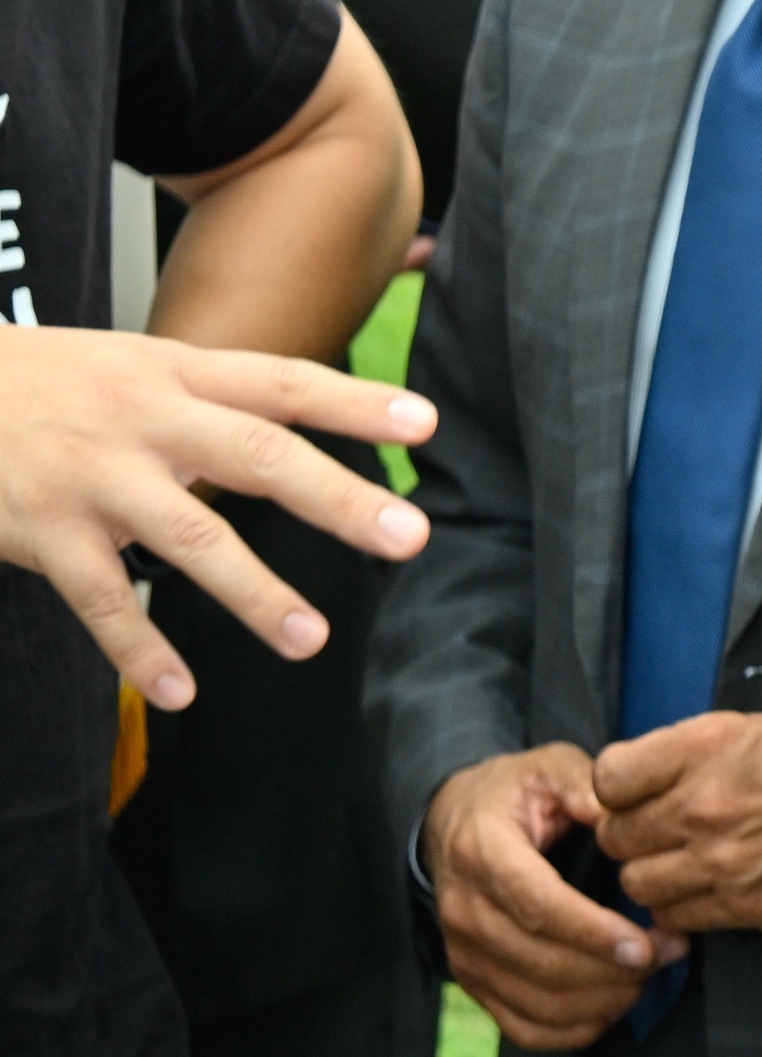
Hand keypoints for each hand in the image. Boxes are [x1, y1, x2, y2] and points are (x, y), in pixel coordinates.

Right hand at [0, 327, 434, 707]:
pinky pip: (99, 600)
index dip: (355, 402)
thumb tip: (303, 429)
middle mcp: (145, 420)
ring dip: (256, 593)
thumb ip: (213, 398)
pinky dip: (139, 649)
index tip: (424, 425)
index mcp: (177, 375)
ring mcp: (94, 477)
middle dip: (339, 499)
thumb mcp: (135, 365)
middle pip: (259, 456)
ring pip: (189, 537)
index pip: (283, 383)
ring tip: (312, 639)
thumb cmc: (48, 382)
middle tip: (410, 536)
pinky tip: (179, 691)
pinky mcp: (43, 532)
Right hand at [426, 743, 680, 1050]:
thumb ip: (590, 786)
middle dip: (613, 970)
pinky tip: (611, 1007)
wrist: (452, 819)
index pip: (539, 907)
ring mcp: (464, 952)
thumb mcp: (551, 767)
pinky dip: (571, 1030)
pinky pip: (521, 1026)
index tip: (645, 945)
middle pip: (541, 962)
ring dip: (601, 1000)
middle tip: (669, 953)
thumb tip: (628, 816)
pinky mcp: (472, 980)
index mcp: (484, 853)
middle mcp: (465, 909)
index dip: (594, 933)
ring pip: (535, 1001)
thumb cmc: (514, 792)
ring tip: (649, 975)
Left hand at [593, 712, 761, 933]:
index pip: (608, 777)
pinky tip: (708, 887)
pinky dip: (682, 905)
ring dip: (653, 874)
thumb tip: (629, 786)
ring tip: (683, 862)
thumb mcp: (753, 729)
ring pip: (637, 883)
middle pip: (615, 836)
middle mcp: (707, 803)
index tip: (632, 794)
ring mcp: (723, 861)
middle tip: (661, 831)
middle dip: (631, 834)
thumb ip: (685, 754)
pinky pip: (676, 916)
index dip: (614, 788)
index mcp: (709, 746)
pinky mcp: (744, 906)